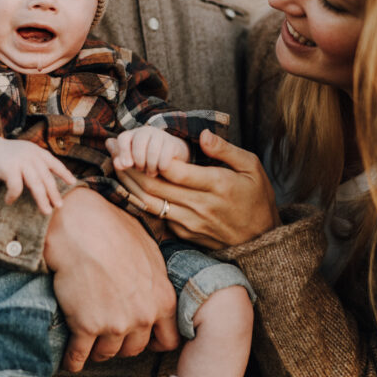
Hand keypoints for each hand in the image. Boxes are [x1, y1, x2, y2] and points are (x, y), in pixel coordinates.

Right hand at [0, 139, 75, 214]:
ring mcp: (21, 161)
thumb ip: (35, 162)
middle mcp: (31, 155)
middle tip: (59, 205)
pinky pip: (15, 187)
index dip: (64, 173)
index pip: (54, 163)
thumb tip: (47, 181)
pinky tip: (9, 200)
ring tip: (45, 211)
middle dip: (54, 193)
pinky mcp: (9, 168)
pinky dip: (13, 196)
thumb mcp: (24, 153)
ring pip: (36, 185)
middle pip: (47, 178)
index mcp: (37, 152)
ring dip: (42, 200)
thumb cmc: (5, 155)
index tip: (73, 182)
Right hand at [43, 186, 178, 371]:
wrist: (80, 227)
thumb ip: (155, 278)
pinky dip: (72, 359)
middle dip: (121, 342)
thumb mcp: (148, 250)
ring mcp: (115, 324)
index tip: (141, 337)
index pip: (168, 339)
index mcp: (162, 299)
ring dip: (96, 349)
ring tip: (87, 340)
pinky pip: (78, 356)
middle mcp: (143, 316)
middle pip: (134, 349)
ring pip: (106, 353)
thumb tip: (153, 286)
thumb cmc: (113, 230)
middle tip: (108, 332)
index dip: (153, 340)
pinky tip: (69, 357)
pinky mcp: (86, 327)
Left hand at [107, 127, 189, 173]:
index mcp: (132, 135)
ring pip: (152, 151)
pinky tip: (161, 169)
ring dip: (150, 166)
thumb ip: (122, 162)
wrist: (171, 155)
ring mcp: (160, 135)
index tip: (127, 165)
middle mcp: (145, 131)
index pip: (124, 138)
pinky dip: (162, 166)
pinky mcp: (172, 143)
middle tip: (141, 169)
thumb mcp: (132, 161)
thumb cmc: (146, 160)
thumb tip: (118, 164)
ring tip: (150, 172)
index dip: (124, 152)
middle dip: (139, 161)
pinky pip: (165, 155)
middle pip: (138, 143)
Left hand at [115, 128, 278, 249]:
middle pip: (155, 187)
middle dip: (131, 166)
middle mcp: (201, 206)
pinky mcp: (185, 234)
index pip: (175, 171)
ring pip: (150, 204)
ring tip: (115, 165)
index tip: (140, 140)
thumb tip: (202, 135)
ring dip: (129, 184)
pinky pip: (158, 217)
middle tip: (115, 149)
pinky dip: (141, 201)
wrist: (261, 240)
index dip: (153, 156)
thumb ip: (225, 150)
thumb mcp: (252, 167)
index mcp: (217, 185)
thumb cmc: (257, 198)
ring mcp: (190, 223)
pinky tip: (131, 186)